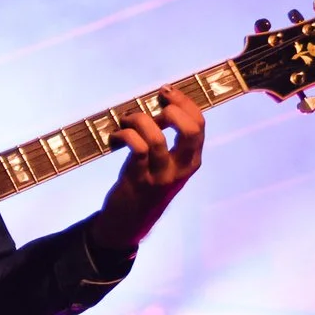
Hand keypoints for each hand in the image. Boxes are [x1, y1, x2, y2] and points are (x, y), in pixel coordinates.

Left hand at [91, 86, 203, 255]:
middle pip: (190, 131)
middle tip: (154, 106)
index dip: (184, 103)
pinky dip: (124, 135)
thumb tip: (158, 106)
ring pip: (157, 139)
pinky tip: (115, 136)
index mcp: (192, 161)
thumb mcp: (165, 164)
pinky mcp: (140, 181)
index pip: (199, 125)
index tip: (166, 92)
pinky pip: (136, 149)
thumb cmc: (146, 184)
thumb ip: (168, 140)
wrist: (130, 222)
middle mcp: (181, 168)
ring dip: (139, 121)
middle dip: (173, 110)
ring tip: (126, 120)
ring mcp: (161, 176)